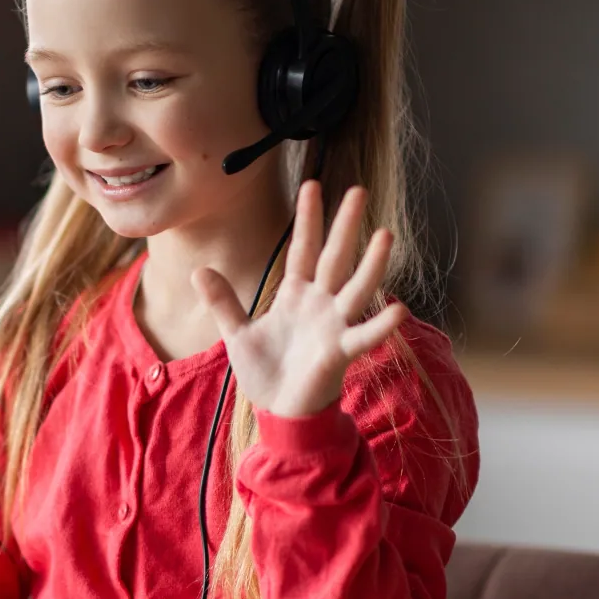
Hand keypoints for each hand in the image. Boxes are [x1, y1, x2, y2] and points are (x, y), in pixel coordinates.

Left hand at [192, 181, 408, 419]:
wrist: (279, 413)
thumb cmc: (266, 373)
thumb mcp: (238, 333)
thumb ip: (224, 302)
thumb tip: (199, 271)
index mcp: (296, 296)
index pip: (302, 248)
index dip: (307, 219)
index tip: (310, 185)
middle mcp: (320, 304)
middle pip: (334, 257)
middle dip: (344, 225)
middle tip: (357, 189)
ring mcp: (334, 326)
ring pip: (356, 288)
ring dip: (371, 264)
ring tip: (386, 234)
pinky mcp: (340, 353)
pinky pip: (364, 336)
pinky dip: (381, 326)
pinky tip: (399, 309)